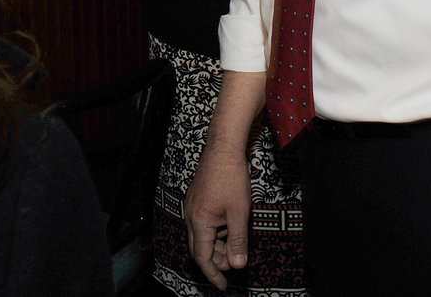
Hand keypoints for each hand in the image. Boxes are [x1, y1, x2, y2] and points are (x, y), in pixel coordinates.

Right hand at [184, 141, 250, 289]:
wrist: (224, 147)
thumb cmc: (232, 176)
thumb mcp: (239, 211)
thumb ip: (238, 240)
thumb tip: (238, 265)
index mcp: (199, 222)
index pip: (203, 258)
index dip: (213, 274)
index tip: (222, 286)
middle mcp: (191, 216)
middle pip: (201, 248)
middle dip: (217, 260)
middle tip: (235, 263)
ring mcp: (193, 206)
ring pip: (203, 235)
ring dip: (218, 244)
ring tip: (236, 245)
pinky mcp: (198, 198)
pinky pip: (204, 222)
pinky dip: (216, 230)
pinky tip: (230, 226)